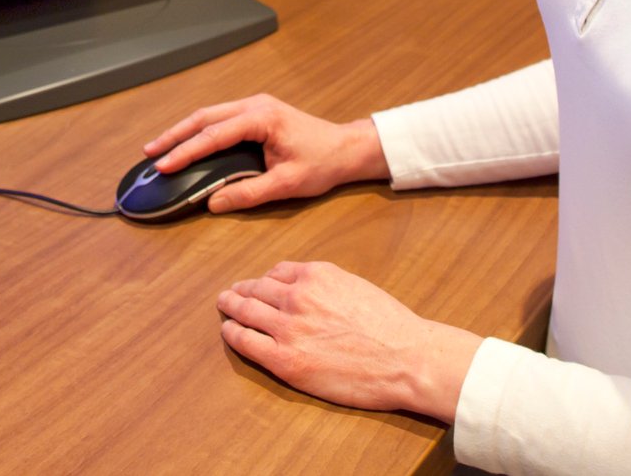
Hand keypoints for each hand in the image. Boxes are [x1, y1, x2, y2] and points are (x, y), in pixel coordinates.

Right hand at [143, 95, 388, 212]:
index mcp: (262, 118)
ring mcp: (255, 106)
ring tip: (159, 148)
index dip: (186, 151)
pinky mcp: (256, 113)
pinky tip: (186, 143)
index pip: (215, 135)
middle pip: (204, 117)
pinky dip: (199, 131)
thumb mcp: (286, 184)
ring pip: (209, 115)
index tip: (164, 165)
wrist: (346, 148)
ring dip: (184, 131)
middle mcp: (255, 106)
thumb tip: (212, 203)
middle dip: (174, 135)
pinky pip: (220, 119)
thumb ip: (248, 194)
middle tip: (149, 153)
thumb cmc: (322, 163)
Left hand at [217, 260, 481, 419]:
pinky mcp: (285, 359)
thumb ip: (326, 285)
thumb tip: (306, 288)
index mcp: (316, 274)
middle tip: (230, 294)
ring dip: (231, 307)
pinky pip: (246, 341)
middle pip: (256, 288)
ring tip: (225, 308)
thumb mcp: (355, 286)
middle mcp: (297, 295)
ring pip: (245, 310)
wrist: (405, 359)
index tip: (260, 285)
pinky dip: (233, 334)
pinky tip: (229, 332)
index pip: (277, 271)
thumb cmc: (390, 327)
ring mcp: (288, 328)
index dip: (265, 280)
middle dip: (242, 290)